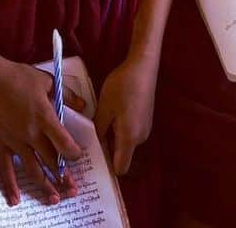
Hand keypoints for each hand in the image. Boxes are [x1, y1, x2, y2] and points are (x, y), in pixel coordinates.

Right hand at [0, 59, 84, 206]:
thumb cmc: (19, 76)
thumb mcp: (47, 81)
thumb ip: (67, 95)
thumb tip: (83, 106)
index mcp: (44, 117)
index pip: (64, 144)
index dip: (74, 154)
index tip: (78, 157)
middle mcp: (31, 133)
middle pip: (51, 161)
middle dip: (64, 176)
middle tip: (73, 189)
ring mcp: (15, 141)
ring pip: (33, 169)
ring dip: (45, 185)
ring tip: (55, 199)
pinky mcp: (1, 143)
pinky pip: (6, 168)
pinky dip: (11, 185)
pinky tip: (16, 200)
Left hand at [94, 57, 156, 174]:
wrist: (143, 66)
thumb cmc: (122, 86)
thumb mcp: (104, 107)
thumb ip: (98, 130)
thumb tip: (93, 145)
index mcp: (130, 138)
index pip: (121, 168)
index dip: (107, 168)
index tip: (92, 160)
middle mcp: (141, 138)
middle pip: (123, 155)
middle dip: (107, 151)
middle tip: (89, 140)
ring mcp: (145, 128)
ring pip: (126, 143)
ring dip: (113, 137)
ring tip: (99, 123)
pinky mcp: (146, 119)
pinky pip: (131, 132)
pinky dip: (121, 128)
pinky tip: (112, 113)